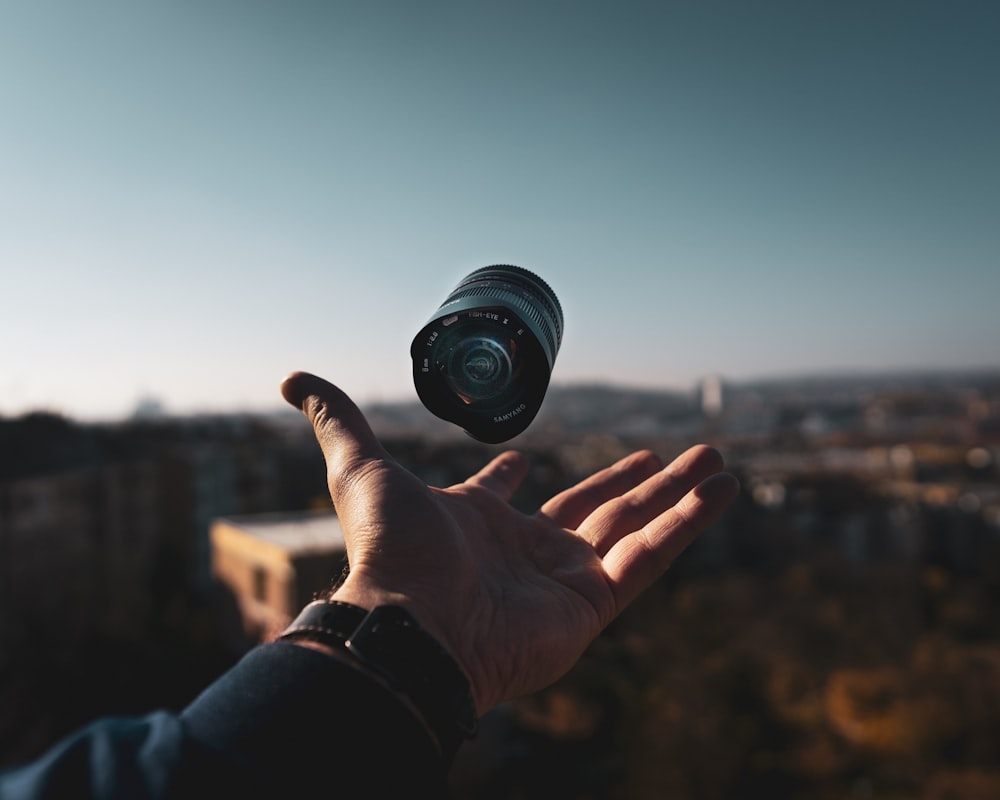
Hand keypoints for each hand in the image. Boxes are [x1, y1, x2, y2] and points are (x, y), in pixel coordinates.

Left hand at [280, 371, 738, 714]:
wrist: (411, 622)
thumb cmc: (388, 549)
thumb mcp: (362, 468)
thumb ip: (338, 420)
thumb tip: (292, 374)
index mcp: (476, 524)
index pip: (503, 494)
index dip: (514, 475)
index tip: (526, 457)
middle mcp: (524, 552)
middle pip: (594, 506)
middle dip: (634, 478)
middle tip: (670, 450)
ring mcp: (563, 580)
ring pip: (636, 528)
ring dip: (678, 494)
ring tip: (719, 459)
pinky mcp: (593, 607)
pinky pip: (651, 558)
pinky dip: (690, 524)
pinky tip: (724, 489)